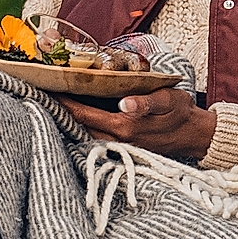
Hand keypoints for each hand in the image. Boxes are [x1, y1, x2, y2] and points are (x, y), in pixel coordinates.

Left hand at [61, 86, 213, 161]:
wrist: (195, 134)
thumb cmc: (181, 112)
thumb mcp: (167, 100)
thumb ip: (146, 102)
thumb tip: (126, 103)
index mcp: (124, 126)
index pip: (84, 114)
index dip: (64, 103)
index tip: (47, 90)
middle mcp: (117, 140)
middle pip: (78, 126)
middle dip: (60, 111)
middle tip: (42, 93)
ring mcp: (118, 147)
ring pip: (84, 134)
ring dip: (69, 120)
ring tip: (53, 103)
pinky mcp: (121, 149)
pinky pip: (94, 138)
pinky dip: (82, 127)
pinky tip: (75, 117)